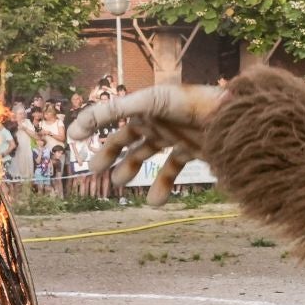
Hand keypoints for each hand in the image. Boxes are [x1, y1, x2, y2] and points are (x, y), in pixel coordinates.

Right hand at [67, 84, 225, 206]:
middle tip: (95, 169)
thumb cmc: (190, 104)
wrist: (230, 119)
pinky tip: (155, 202)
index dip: (93, 123)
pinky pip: (171, 170)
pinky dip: (162, 186)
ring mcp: (175, 135)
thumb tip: (75, 129)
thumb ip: (112, 112)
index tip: (74, 138)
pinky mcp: (191, 151)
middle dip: (110, 152)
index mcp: (146, 104)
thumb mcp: (147, 103)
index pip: (113, 113)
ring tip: (119, 183)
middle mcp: (158, 119)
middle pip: (127, 136)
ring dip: (131, 168)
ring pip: (146, 154)